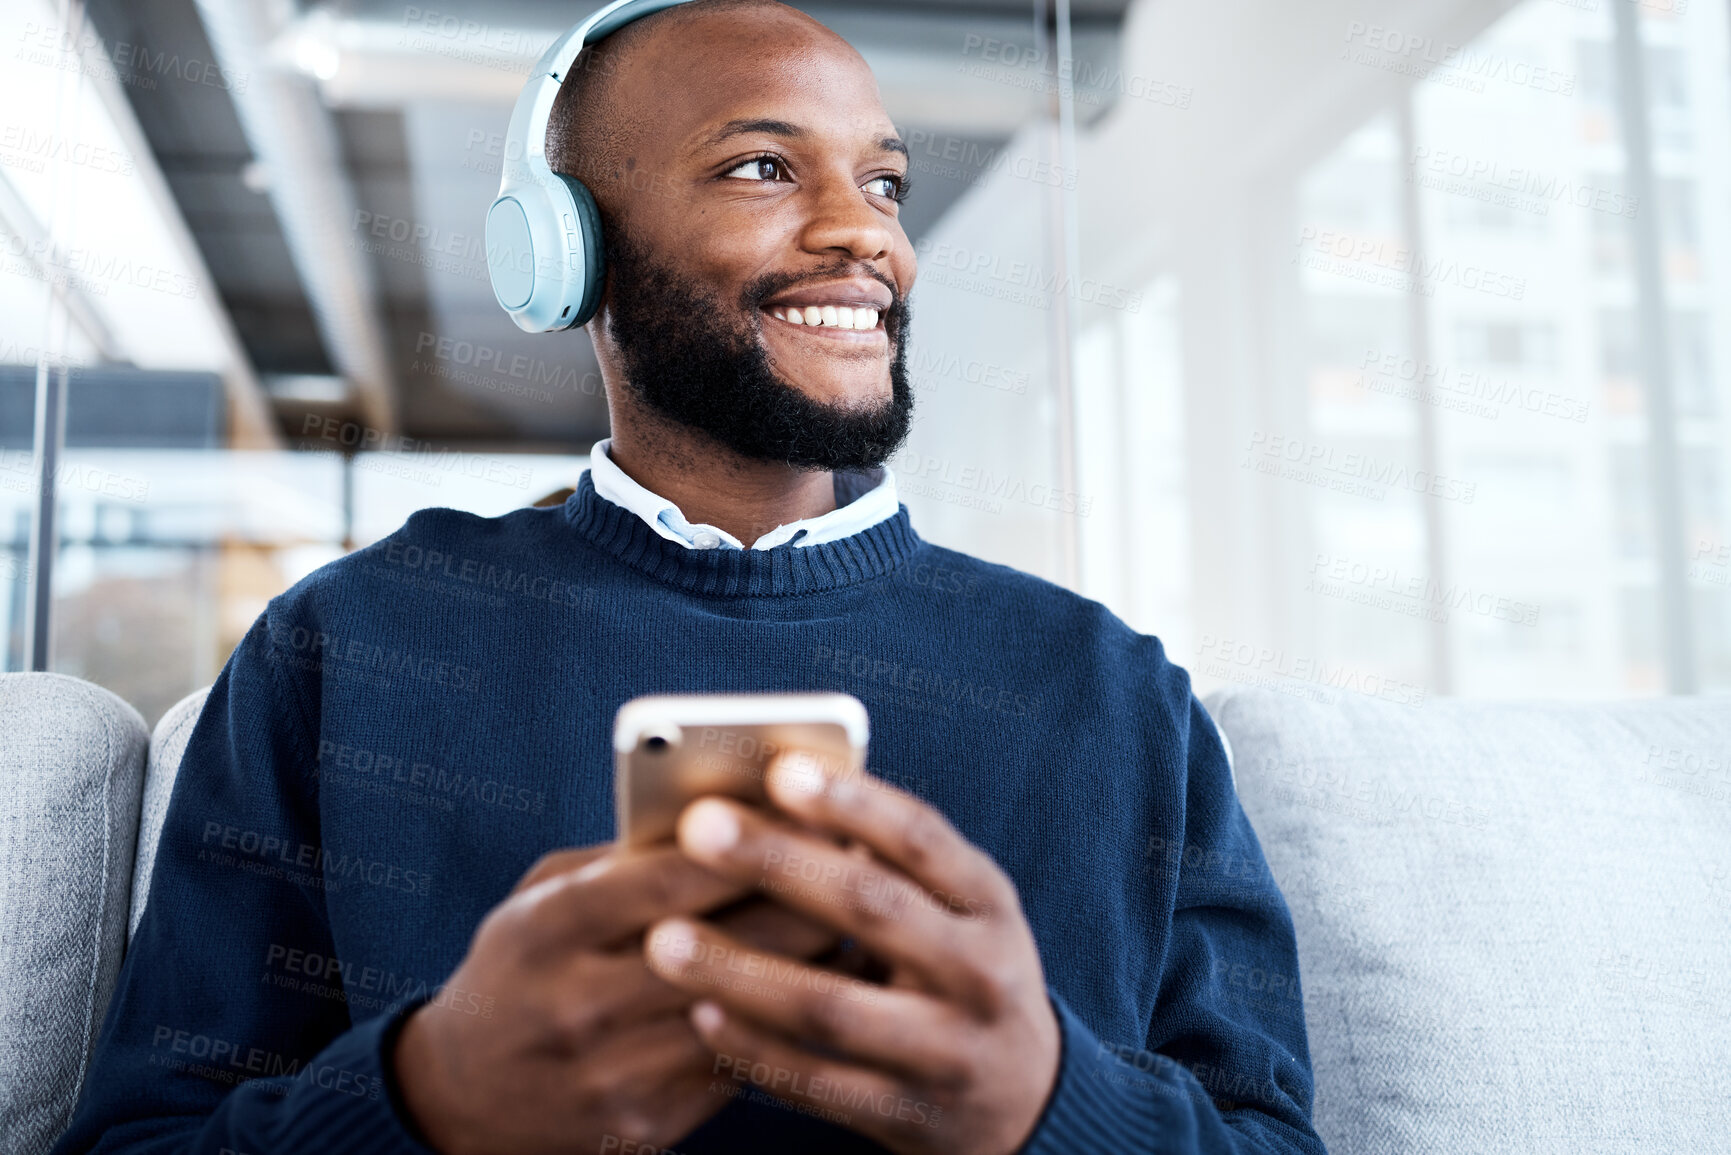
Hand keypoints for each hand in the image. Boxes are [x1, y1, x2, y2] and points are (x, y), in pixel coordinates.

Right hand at [392, 841, 842, 1154]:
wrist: (461, 1098)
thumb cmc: (520, 969)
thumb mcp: (540, 900)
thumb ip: (621, 863)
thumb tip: (728, 819)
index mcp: (545, 932)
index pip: (660, 882)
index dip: (741, 847)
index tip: (808, 813)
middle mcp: (574, 1005)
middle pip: (715, 949)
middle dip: (798, 904)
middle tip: (862, 866)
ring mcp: (610, 1074)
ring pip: (739, 1015)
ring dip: (807, 971)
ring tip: (858, 927)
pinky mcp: (643, 1128)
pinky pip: (736, 1069)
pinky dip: (785, 1025)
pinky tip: (821, 991)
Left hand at [644, 754, 1061, 1154]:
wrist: (1025, 1100)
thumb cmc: (956, 970)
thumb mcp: (953, 909)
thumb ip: (885, 861)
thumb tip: (770, 793)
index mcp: (988, 903)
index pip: (921, 838)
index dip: (851, 801)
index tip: (778, 768)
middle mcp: (981, 973)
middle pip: (872, 909)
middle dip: (779, 862)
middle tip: (697, 826)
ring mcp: (950, 1052)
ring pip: (832, 1007)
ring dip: (741, 970)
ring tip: (664, 939)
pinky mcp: (910, 1118)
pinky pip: (818, 1084)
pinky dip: (755, 1049)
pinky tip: (700, 1015)